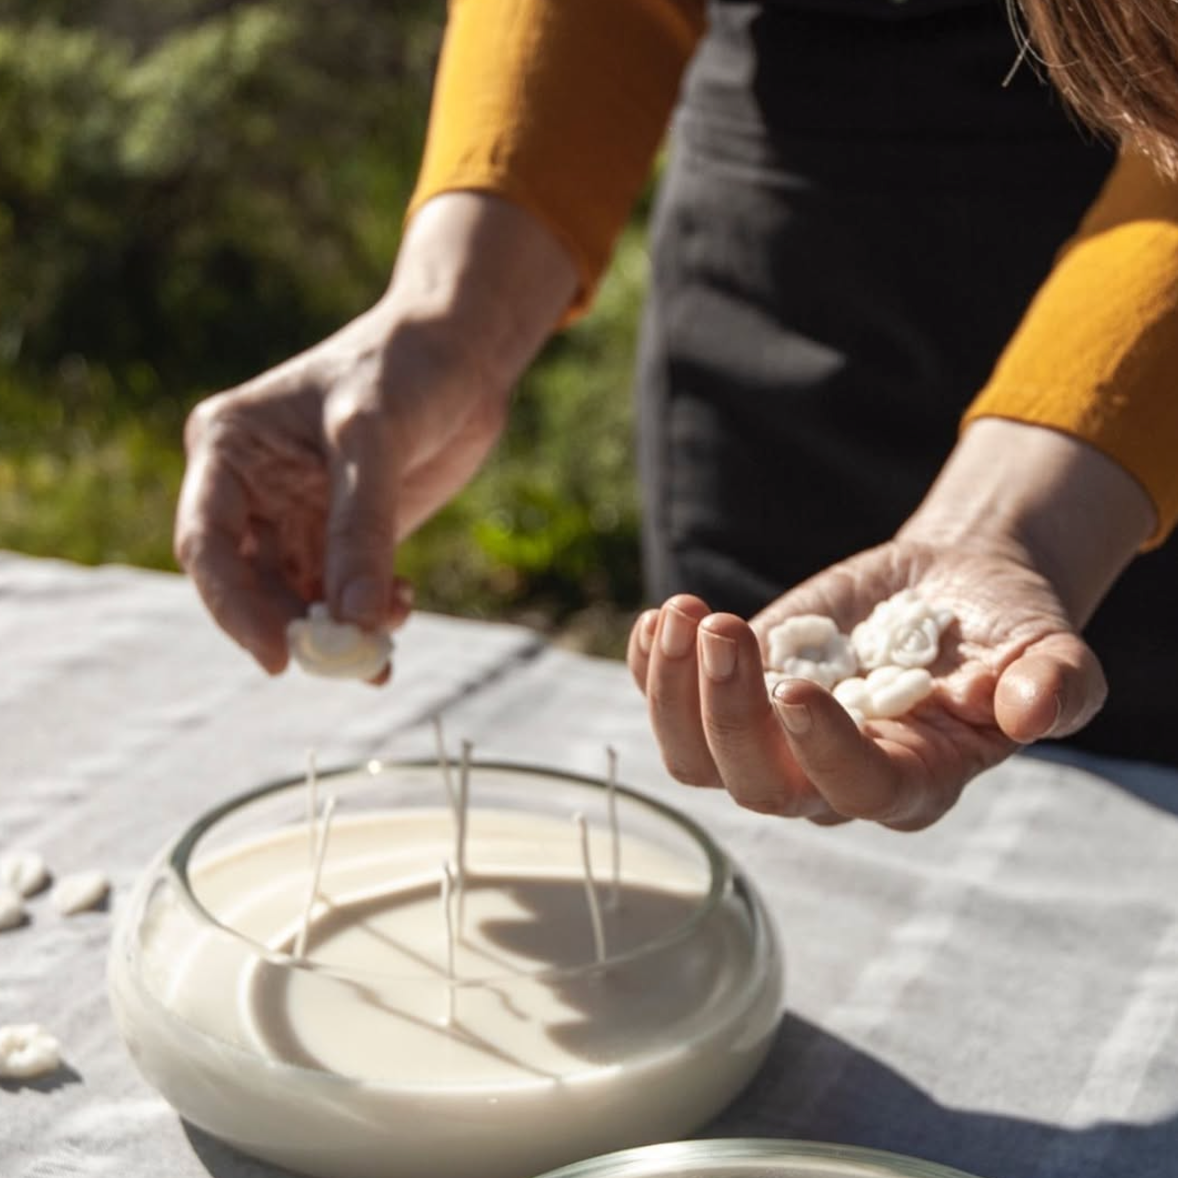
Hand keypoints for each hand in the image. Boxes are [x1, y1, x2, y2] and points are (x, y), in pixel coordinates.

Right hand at [175, 194, 576, 672]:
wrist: (464, 354)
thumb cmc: (405, 368)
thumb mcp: (374, 439)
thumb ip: (361, 530)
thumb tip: (354, 623)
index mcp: (228, 450)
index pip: (206, 544)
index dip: (233, 608)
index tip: (279, 657)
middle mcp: (253, 489)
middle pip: (251, 584)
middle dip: (295, 627)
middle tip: (347, 661)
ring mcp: (300, 515)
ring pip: (300, 598)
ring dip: (338, 631)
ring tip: (383, 645)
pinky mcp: (348, 535)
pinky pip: (344, 594)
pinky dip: (369, 617)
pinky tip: (401, 614)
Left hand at [629, 545, 1102, 829]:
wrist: (949, 589)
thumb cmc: (1004, 630)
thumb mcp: (1052, 651)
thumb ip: (1053, 686)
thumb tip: (1023, 712)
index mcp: (913, 780)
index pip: (857, 792)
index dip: (820, 753)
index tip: (794, 687)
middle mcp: (831, 777)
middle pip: (759, 788)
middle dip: (727, 713)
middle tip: (723, 628)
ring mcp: (774, 740)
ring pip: (698, 760)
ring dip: (676, 693)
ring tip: (683, 615)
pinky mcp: (737, 697)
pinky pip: (672, 709)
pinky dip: (652, 671)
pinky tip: (660, 619)